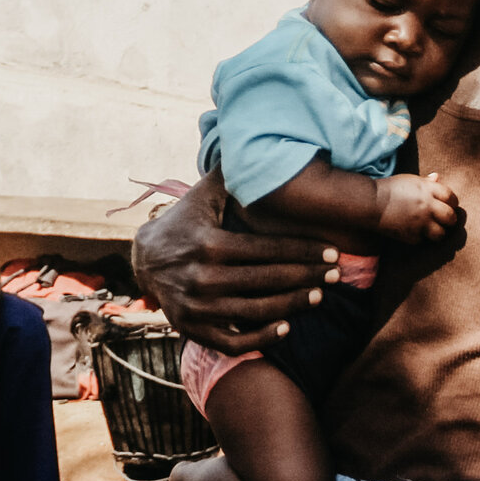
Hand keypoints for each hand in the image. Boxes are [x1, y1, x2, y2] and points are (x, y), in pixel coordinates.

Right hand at [131, 171, 340, 353]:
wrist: (142, 258)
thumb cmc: (184, 222)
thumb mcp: (203, 195)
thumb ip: (230, 174)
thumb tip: (252, 139)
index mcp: (208, 243)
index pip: (267, 250)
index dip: (303, 252)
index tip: (333, 252)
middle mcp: (201, 277)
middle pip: (267, 281)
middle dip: (307, 277)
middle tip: (337, 275)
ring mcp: (196, 306)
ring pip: (255, 312)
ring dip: (292, 306)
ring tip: (318, 297)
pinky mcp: (192, 328)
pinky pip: (232, 341)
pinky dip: (260, 338)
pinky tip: (286, 327)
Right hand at [372, 172, 461, 241]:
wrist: (369, 203)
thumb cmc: (389, 189)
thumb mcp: (409, 180)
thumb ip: (426, 182)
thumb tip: (437, 177)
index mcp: (427, 190)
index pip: (451, 197)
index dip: (452, 202)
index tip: (447, 204)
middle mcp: (427, 206)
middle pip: (450, 217)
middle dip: (449, 219)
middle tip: (444, 220)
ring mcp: (420, 223)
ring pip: (441, 234)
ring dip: (438, 232)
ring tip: (431, 229)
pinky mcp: (411, 236)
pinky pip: (422, 240)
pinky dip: (419, 237)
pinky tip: (412, 231)